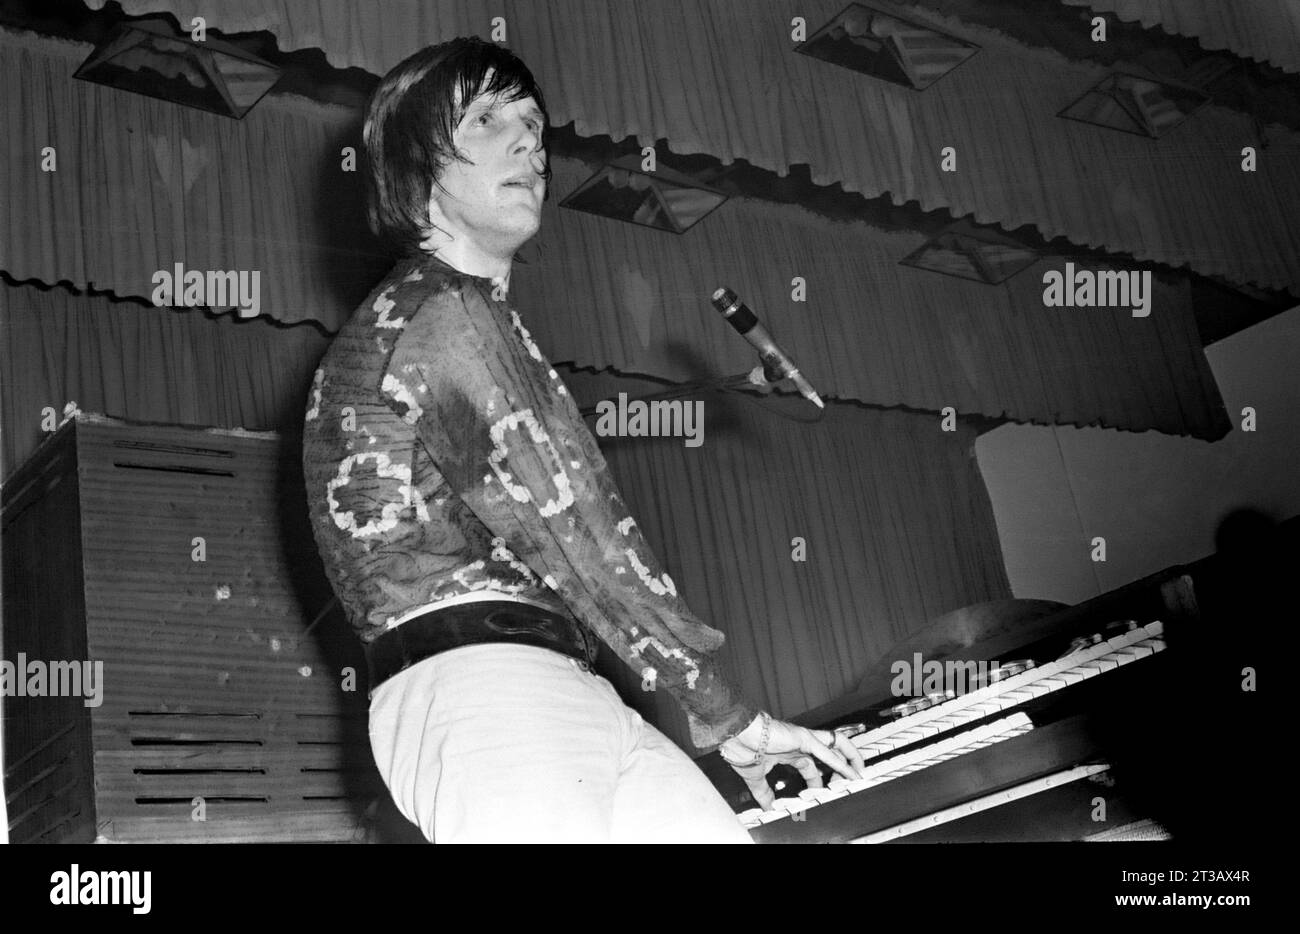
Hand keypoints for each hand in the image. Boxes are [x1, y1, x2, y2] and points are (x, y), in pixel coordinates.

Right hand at [718, 712, 864, 809]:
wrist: (735, 734)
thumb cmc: (742, 746)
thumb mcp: (755, 776)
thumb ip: (763, 791)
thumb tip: (766, 806)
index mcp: (789, 752)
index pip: (813, 767)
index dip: (821, 781)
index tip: (827, 794)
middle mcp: (800, 744)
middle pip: (830, 753)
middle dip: (843, 767)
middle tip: (850, 782)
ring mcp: (804, 739)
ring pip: (837, 744)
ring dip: (851, 759)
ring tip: (861, 773)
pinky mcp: (803, 737)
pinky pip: (827, 751)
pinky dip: (841, 762)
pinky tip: (850, 771)